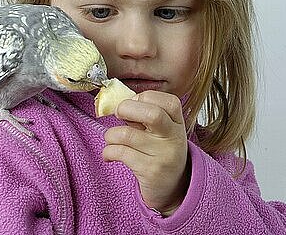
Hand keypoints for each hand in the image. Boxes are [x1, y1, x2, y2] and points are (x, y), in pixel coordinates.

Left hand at [102, 90, 189, 215]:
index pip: (168, 100)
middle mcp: (174, 137)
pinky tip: (110, 155)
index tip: (133, 103)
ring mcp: (163, 155)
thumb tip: (119, 103)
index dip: (144, 97)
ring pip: (127, 134)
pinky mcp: (150, 171)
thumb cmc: (160, 152)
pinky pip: (120, 153)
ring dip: (110, 135)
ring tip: (111, 140)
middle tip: (118, 115)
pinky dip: (108, 151)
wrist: (172, 188)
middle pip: (152, 114)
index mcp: (177, 122)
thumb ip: (145, 115)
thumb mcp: (161, 131)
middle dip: (126, 108)